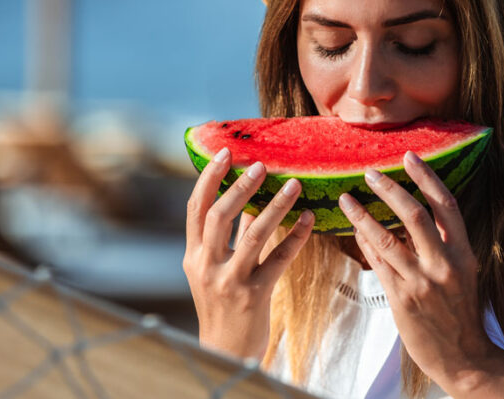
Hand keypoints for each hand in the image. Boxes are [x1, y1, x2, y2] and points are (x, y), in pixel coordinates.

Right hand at [183, 147, 313, 360]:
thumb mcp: (213, 269)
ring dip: (276, 206)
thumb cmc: (222, 303)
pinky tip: (309, 219)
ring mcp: (230, 281)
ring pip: (253, 234)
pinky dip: (296, 237)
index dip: (209, 178)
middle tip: (261, 165)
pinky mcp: (255, 295)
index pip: (196, 208)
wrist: (226, 350)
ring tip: (294, 184)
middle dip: (241, 187)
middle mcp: (206, 265)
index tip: (225, 153)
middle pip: (220, 216)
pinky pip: (279, 260)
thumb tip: (246, 195)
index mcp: (193, 255)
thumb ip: (228, 235)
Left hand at [337, 151, 494, 388]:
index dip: (426, 177)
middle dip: (389, 189)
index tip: (408, 156)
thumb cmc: (460, 312)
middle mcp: (445, 264)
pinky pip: (377, 263)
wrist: (465, 359)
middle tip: (368, 172)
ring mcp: (423, 282)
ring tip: (345, 198)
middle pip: (414, 215)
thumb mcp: (462, 273)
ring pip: (387, 239)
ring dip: (362, 215)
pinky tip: (353, 230)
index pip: (446, 205)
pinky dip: (364, 243)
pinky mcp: (403, 299)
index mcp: (464, 252)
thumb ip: (442, 244)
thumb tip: (407, 214)